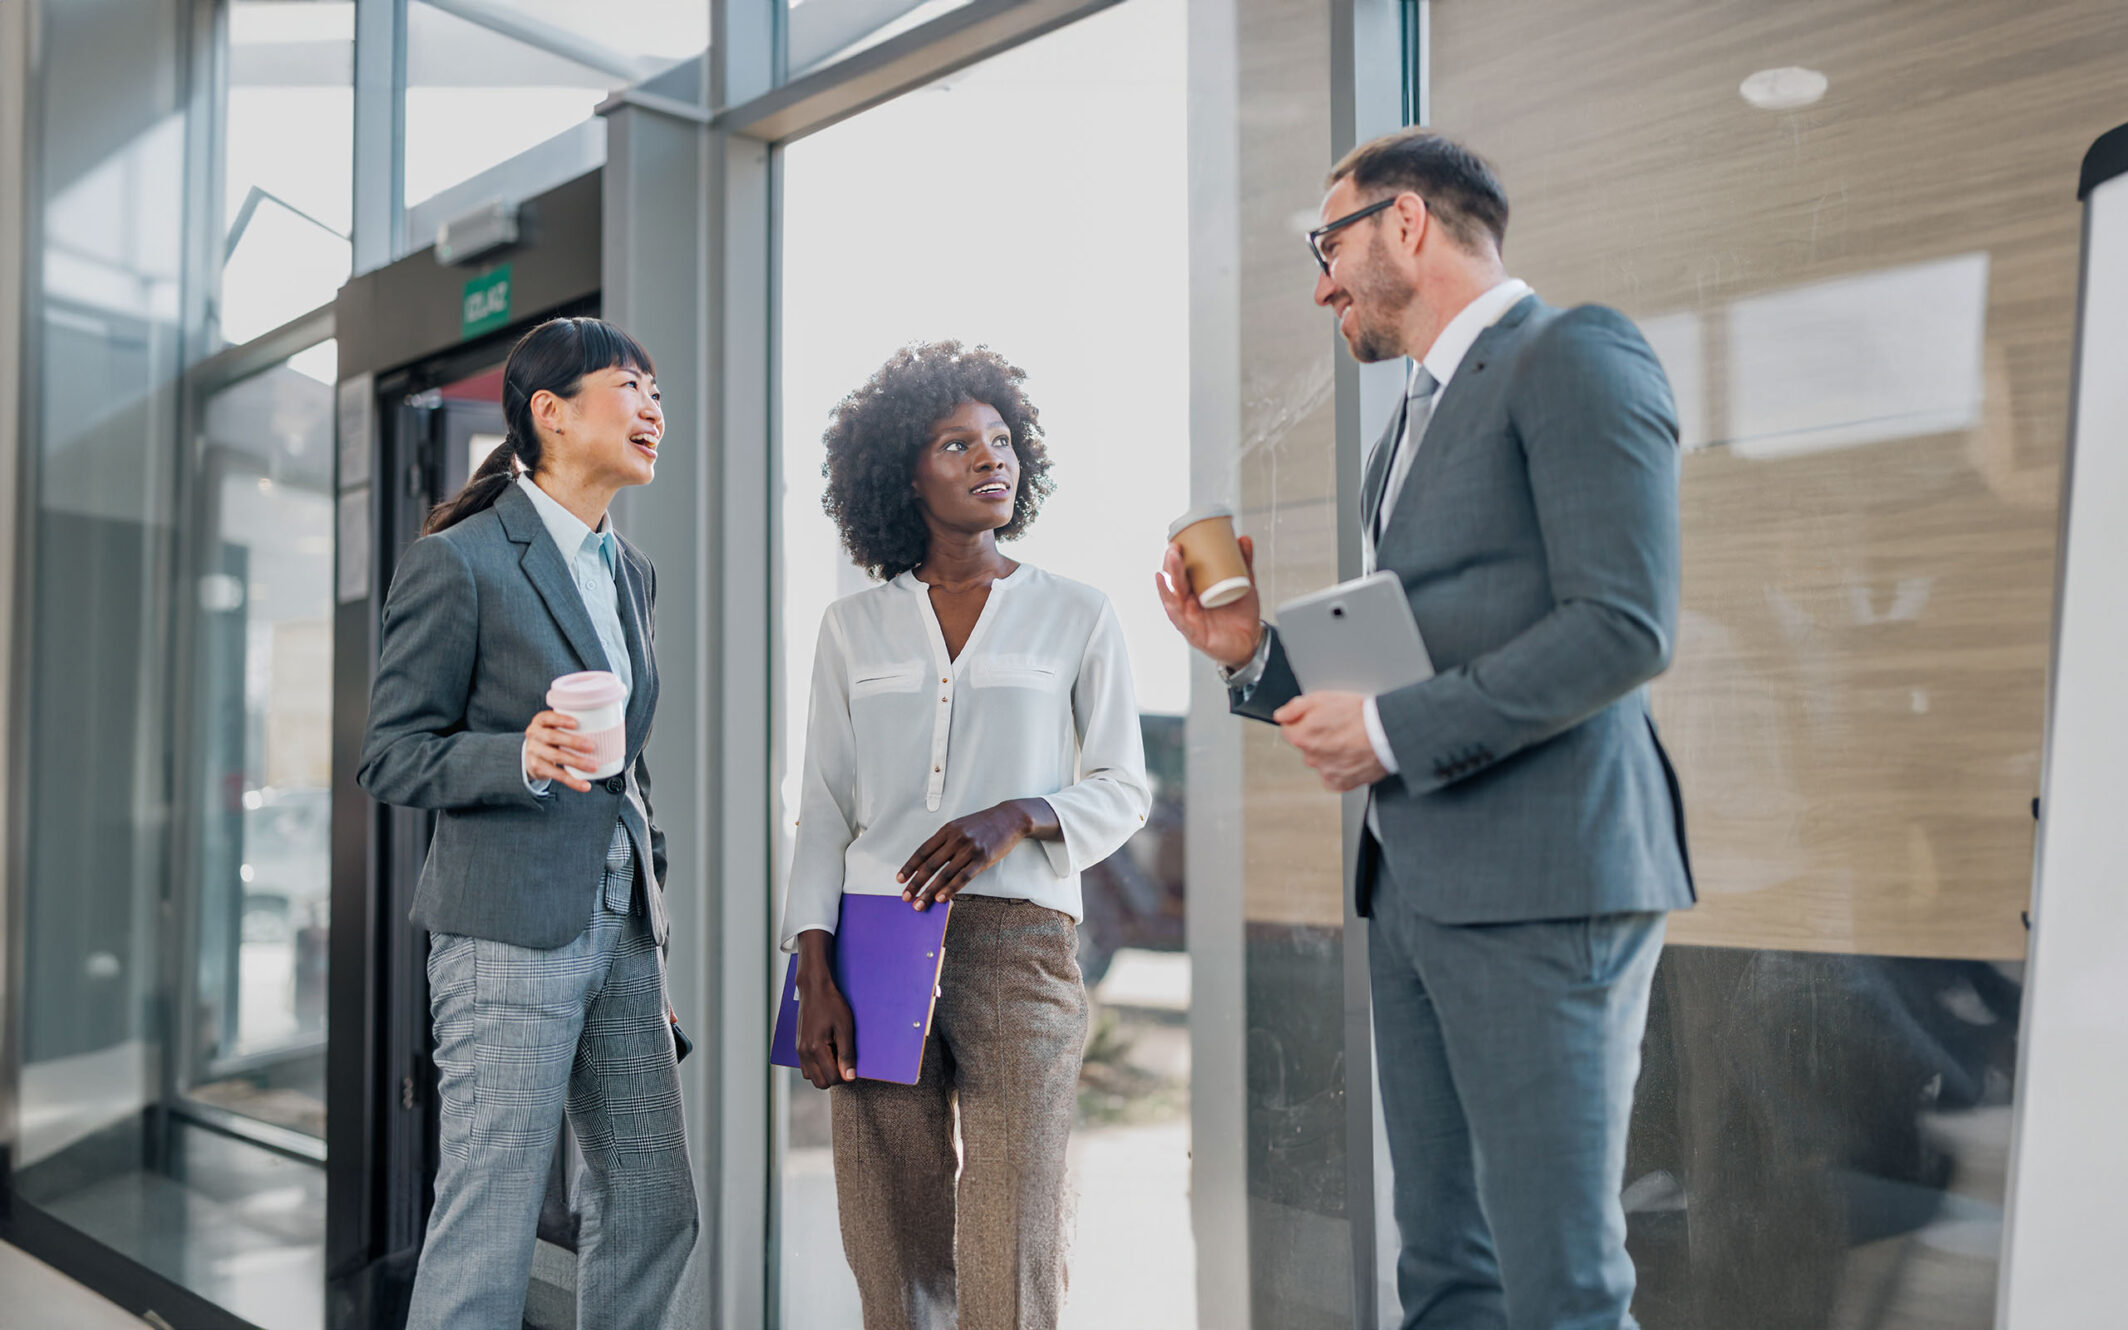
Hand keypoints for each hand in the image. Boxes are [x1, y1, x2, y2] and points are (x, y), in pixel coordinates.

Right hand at [524, 710, 595, 793]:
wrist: (531, 755)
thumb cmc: (551, 738)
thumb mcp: (554, 727)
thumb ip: (572, 725)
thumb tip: (608, 725)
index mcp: (540, 722)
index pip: (547, 717)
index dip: (560, 720)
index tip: (576, 723)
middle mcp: (534, 735)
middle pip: (552, 737)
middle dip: (573, 742)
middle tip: (591, 746)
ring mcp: (534, 752)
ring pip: (556, 757)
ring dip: (576, 762)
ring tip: (593, 766)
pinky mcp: (538, 768)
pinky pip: (557, 775)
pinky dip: (573, 781)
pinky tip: (584, 785)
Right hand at [794, 931, 856, 1087]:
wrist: (814, 988)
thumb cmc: (832, 1005)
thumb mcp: (845, 1028)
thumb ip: (846, 1054)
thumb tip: (850, 1077)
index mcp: (815, 1049)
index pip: (832, 1078)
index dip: (845, 1076)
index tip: (852, 1064)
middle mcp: (804, 1052)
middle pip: (820, 1083)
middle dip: (834, 1077)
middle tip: (844, 1060)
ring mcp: (799, 1049)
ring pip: (811, 1076)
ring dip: (824, 1072)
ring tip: (835, 1054)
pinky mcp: (798, 1045)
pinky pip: (806, 1067)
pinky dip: (816, 1066)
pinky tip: (827, 1051)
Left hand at [898, 801, 1036, 909]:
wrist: (1009, 819)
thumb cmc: (983, 824)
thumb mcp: (960, 826)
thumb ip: (944, 841)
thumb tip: (927, 862)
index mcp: (947, 830)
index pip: (922, 851)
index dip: (909, 867)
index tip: (900, 879)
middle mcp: (956, 839)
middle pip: (930, 865)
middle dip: (915, 884)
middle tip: (906, 897)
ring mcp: (969, 849)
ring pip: (944, 874)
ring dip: (929, 891)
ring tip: (920, 904)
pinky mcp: (982, 859)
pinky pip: (962, 877)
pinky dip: (950, 889)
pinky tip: (941, 898)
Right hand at [1155, 535, 1263, 669]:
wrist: (1251, 641)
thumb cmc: (1241, 614)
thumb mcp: (1245, 584)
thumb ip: (1244, 562)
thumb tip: (1244, 539)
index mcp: (1197, 590)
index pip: (1182, 570)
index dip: (1178, 556)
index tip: (1180, 539)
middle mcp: (1189, 602)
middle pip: (1175, 580)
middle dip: (1172, 563)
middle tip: (1175, 547)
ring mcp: (1189, 616)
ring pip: (1173, 596)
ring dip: (1170, 577)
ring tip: (1173, 560)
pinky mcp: (1193, 632)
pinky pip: (1179, 618)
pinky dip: (1172, 605)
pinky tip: (1168, 594)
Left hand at [1272, 692, 1387, 792]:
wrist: (1387, 733)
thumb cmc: (1359, 715)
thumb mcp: (1322, 698)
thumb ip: (1295, 707)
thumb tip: (1281, 715)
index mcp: (1302, 737)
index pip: (1289, 730)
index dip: (1303, 721)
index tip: (1317, 719)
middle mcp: (1311, 758)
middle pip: (1306, 747)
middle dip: (1317, 738)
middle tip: (1338, 728)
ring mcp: (1326, 772)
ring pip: (1321, 762)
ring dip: (1329, 753)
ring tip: (1349, 741)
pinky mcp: (1341, 783)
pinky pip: (1334, 776)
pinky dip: (1340, 768)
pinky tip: (1351, 755)